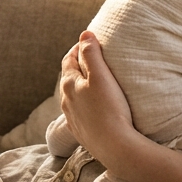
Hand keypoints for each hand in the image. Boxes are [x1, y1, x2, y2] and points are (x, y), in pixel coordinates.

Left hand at [58, 32, 136, 163]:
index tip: (90, 43)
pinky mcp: (82, 132)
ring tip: (96, 82)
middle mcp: (66, 102)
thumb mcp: (100, 76)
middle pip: (70, 78)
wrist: (115, 147)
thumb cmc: (109, 109)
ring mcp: (73, 119)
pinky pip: (81, 113)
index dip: (78, 49)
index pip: (69, 60)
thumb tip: (84, 34)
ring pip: (74, 96)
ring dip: (82, 86)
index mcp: (69, 85)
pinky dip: (86, 104)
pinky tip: (96, 107)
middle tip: (94, 60)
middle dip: (80, 67)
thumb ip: (91, 53)